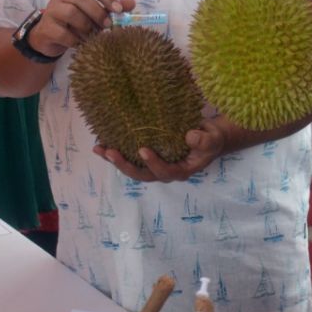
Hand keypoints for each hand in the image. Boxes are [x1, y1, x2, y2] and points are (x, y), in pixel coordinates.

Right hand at [29, 0, 134, 56]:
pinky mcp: (46, 27)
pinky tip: (80, 43)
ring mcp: (51, 10)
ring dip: (86, 26)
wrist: (50, 38)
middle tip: (108, 25)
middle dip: (97, 11)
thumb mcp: (95, 13)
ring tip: (92, 35)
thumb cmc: (76, 22)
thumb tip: (131, 3)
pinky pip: (63, 33)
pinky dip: (75, 40)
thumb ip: (112, 8)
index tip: (119, 10)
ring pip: (71, 12)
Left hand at [93, 118, 227, 182]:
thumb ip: (204, 140)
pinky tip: (104, 143)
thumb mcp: (212, 139)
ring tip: (99, 149)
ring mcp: (155, 165)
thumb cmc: (211, 139)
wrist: (208, 137)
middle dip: (125, 165)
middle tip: (110, 153)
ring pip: (133, 168)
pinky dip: (117, 151)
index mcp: (180, 171)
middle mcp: (165, 171)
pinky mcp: (149, 156)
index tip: (143, 150)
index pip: (165, 172)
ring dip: (115, 159)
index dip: (154, 163)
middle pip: (142, 174)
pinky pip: (131, 157)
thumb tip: (188, 137)